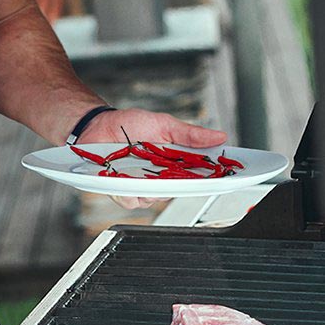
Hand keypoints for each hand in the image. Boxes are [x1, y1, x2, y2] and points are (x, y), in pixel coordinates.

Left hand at [78, 108, 227, 210]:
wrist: (98, 126)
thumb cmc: (130, 125)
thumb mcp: (164, 124)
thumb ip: (190, 134)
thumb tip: (219, 136)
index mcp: (175, 163)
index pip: (200, 176)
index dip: (214, 179)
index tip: (227, 177)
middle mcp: (161, 178)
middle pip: (179, 191)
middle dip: (180, 184)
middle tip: (175, 170)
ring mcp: (142, 186)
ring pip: (155, 199)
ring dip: (150, 186)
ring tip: (141, 167)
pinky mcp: (122, 191)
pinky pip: (131, 200)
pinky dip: (128, 190)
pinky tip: (123, 177)